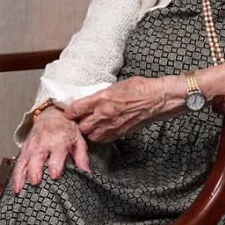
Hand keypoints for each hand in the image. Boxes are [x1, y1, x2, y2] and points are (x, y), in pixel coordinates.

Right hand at [11, 107, 89, 192]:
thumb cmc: (66, 128)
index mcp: (59, 140)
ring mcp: (32, 145)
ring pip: (24, 160)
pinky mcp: (25, 148)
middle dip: (34, 169)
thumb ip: (82, 156)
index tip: (54, 175)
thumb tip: (86, 172)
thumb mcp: (78, 139)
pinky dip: (15, 174)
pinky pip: (18, 162)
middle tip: (35, 182)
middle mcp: (43, 142)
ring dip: (20, 175)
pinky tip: (15, 185)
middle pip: (36, 156)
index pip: (56, 152)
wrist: (52, 114)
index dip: (55, 164)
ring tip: (19, 189)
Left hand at [64, 76, 182, 143]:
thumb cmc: (139, 88)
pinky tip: (101, 130)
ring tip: (89, 126)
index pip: (76, 108)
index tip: (67, 112)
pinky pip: (103, 139)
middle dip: (78, 124)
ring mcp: (112, 125)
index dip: (69, 111)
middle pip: (81, 126)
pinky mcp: (120, 133)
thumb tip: (89, 101)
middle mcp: (104, 114)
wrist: (157, 99)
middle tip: (77, 120)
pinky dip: (100, 136)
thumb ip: (100, 95)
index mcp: (102, 98)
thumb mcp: (115, 85)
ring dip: (88, 132)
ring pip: (91, 135)